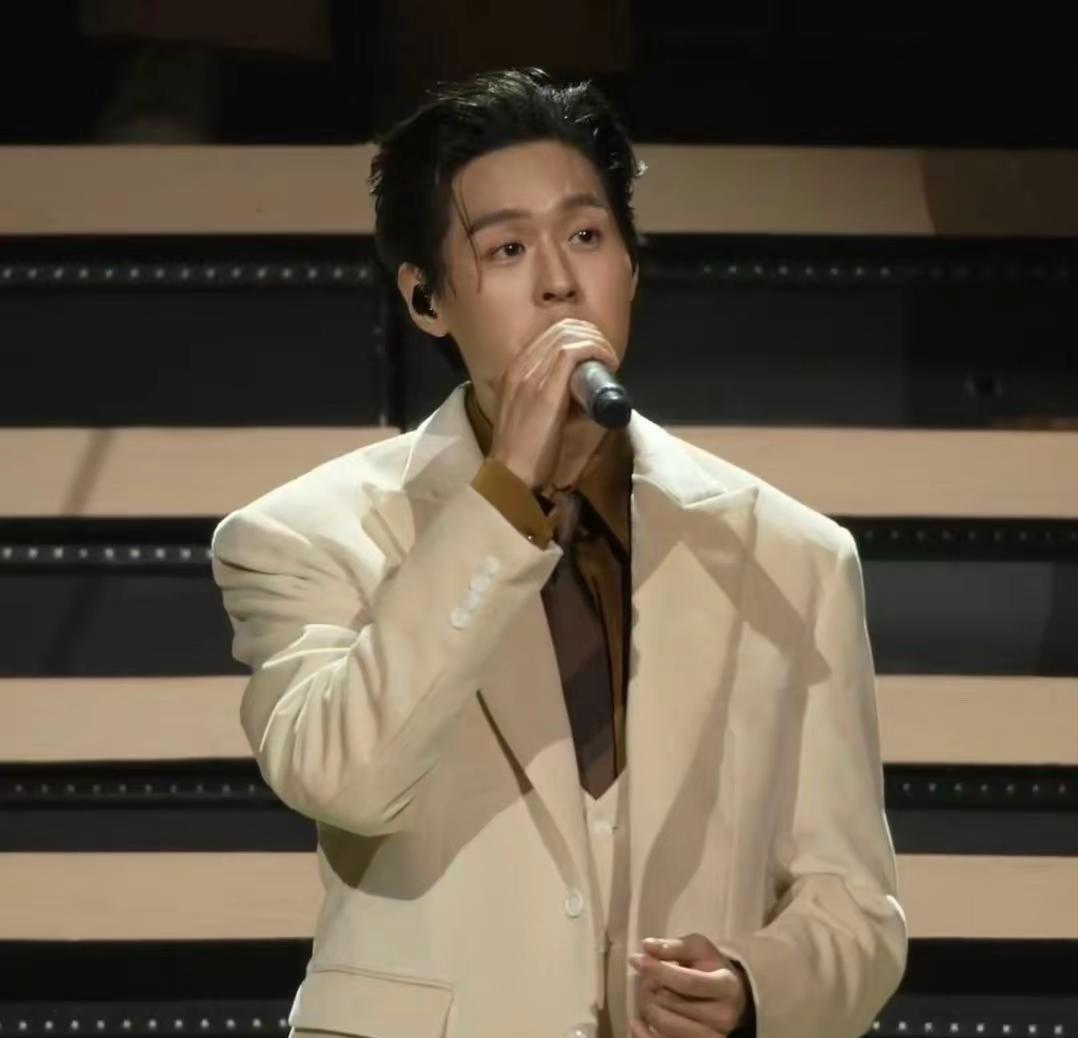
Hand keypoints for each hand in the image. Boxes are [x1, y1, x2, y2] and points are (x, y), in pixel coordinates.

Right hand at [489, 318, 618, 489]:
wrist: (510, 476)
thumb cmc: (525, 455)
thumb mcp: (531, 416)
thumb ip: (546, 399)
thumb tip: (577, 392)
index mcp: (514, 372)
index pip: (549, 335)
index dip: (579, 337)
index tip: (596, 356)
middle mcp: (519, 366)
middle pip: (561, 328)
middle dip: (591, 335)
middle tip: (607, 357)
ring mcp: (529, 375)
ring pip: (569, 335)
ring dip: (597, 343)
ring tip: (610, 361)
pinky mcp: (545, 389)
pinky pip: (574, 352)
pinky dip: (597, 351)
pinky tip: (609, 363)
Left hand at [629, 933, 750, 1037]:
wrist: (729, 998)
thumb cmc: (711, 968)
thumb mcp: (699, 949)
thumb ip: (675, 946)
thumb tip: (647, 946)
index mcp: (726, 986)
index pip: (688, 982)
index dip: (660, 971)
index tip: (639, 960)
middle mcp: (723, 1016)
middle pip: (673, 1003)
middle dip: (651, 987)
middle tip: (646, 977)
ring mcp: (711, 1037)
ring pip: (665, 1025)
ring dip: (648, 1007)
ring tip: (649, 994)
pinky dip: (644, 1035)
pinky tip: (636, 1023)